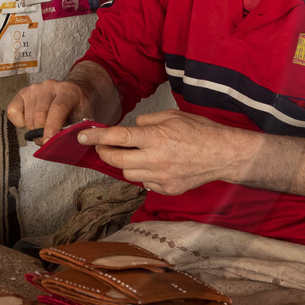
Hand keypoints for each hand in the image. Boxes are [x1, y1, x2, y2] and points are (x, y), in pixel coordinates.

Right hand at [8, 78, 91, 143]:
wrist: (73, 93)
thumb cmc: (77, 108)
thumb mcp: (84, 119)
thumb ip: (75, 131)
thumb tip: (61, 145)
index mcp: (68, 91)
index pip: (57, 108)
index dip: (52, 127)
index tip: (49, 142)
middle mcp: (50, 86)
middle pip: (40, 116)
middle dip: (43, 134)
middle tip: (49, 140)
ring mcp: (34, 88)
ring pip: (28, 118)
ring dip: (34, 130)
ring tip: (43, 130)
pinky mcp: (23, 92)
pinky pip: (13, 112)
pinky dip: (20, 123)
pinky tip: (31, 122)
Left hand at [78, 109, 249, 194]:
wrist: (223, 154)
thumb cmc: (199, 130)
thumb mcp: (172, 116)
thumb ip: (147, 122)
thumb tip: (130, 129)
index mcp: (156, 137)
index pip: (118, 137)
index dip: (96, 137)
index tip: (81, 136)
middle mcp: (156, 159)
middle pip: (116, 161)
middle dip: (104, 153)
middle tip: (103, 147)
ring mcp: (162, 177)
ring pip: (128, 174)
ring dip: (125, 164)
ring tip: (136, 154)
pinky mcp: (168, 189)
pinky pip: (145, 183)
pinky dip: (143, 174)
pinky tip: (154, 165)